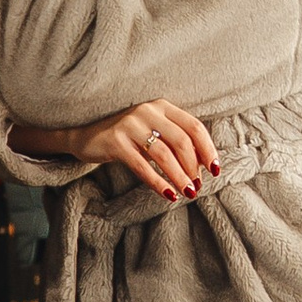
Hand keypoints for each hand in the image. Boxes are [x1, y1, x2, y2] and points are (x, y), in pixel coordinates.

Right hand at [55, 100, 220, 198]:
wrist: (87, 137)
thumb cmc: (128, 138)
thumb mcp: (153, 131)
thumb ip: (175, 140)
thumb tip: (204, 166)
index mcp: (162, 106)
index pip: (194, 126)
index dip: (208, 149)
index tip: (215, 169)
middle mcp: (148, 111)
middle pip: (182, 141)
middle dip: (193, 168)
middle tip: (197, 187)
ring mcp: (130, 125)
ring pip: (164, 155)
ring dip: (179, 177)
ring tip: (187, 193)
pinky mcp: (116, 141)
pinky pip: (142, 166)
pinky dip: (158, 183)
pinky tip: (167, 195)